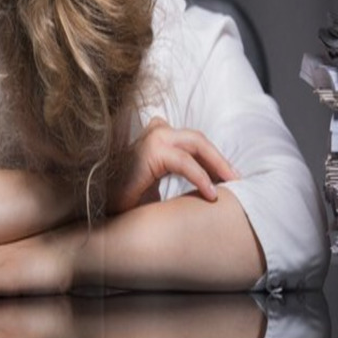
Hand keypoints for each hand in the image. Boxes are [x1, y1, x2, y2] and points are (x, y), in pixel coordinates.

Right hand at [106, 117, 237, 214]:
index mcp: (157, 136)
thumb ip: (176, 176)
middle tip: (238, 179)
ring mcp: (153, 138)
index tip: (230, 177)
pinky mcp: (152, 151)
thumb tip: (208, 184)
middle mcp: (156, 131)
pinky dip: (201, 178)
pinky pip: (185, 163)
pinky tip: (212, 194)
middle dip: (221, 159)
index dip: (213, 158)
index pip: (194, 142)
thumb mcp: (157, 185)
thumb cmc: (126, 198)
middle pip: (199, 139)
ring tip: (232, 184)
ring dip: (218, 165)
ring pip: (197, 145)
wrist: (98, 207)